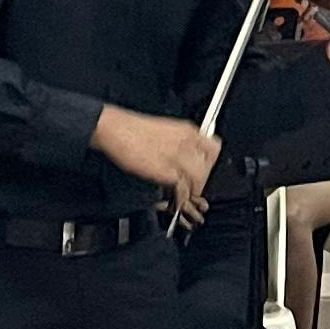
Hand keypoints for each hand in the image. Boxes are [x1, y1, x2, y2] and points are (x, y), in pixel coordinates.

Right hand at [92, 105, 222, 222]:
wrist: (115, 129)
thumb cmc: (132, 130)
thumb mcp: (164, 130)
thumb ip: (179, 144)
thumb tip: (186, 158)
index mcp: (187, 130)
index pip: (214, 148)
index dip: (210, 162)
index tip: (204, 170)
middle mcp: (186, 142)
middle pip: (208, 166)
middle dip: (202, 180)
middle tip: (193, 187)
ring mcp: (178, 156)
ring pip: (199, 178)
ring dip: (192, 191)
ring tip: (183, 196)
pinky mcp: (167, 170)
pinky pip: (183, 188)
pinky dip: (180, 197)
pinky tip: (175, 199)